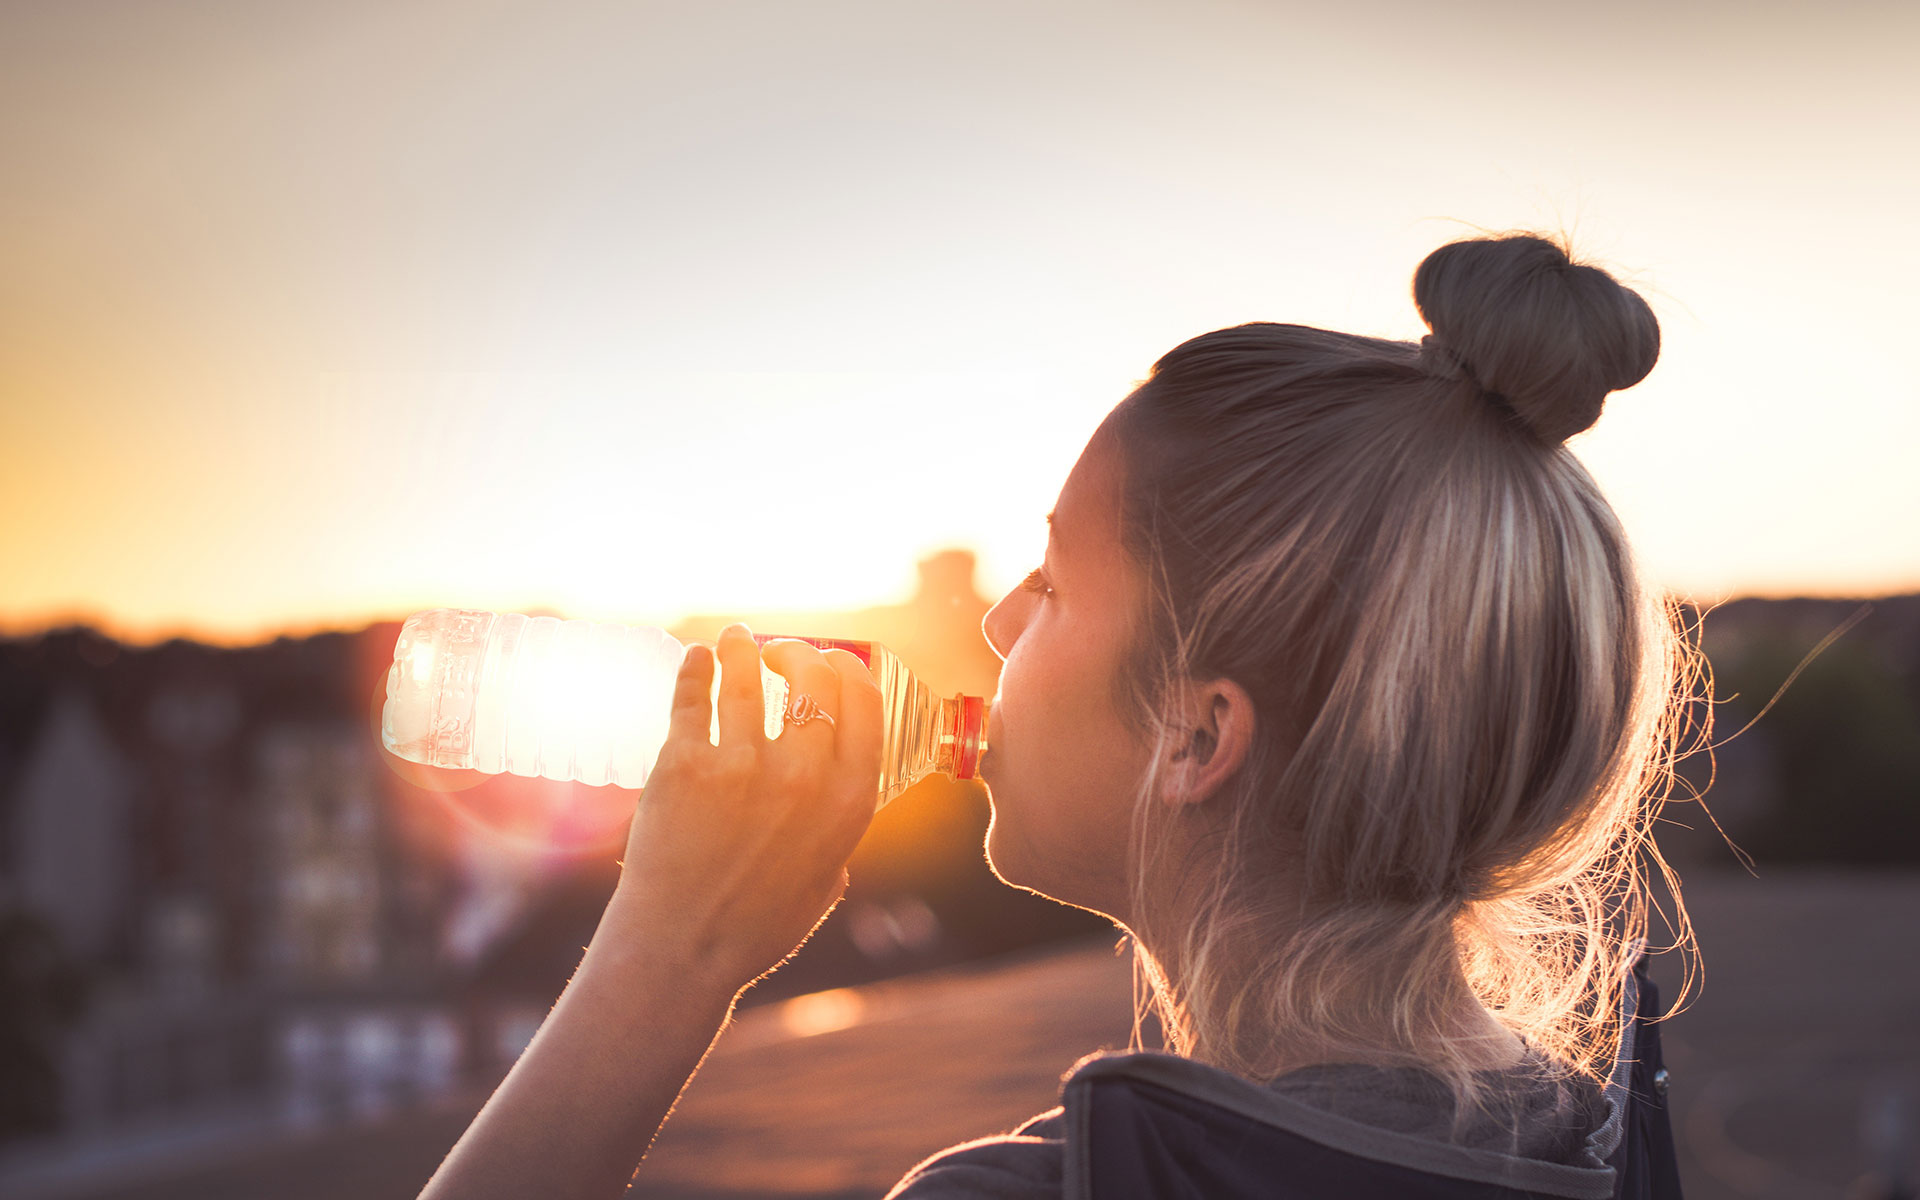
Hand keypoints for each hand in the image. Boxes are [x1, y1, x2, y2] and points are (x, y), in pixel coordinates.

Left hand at [601, 623, 883, 995]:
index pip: (865, 702)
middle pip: (812, 678)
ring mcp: (742, 765)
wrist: (682, 951)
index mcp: (850, 800)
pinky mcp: (684, 764)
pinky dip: (695, 669)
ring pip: (747, 676)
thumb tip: (840, 795)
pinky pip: (694, 697)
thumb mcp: (826, 877)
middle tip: (779, 652)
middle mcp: (805, 774)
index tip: (834, 659)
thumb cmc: (756, 925)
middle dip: (798, 653)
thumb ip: (839, 830)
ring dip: (741, 648)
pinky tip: (696, 659)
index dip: (849, 668)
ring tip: (734, 640)